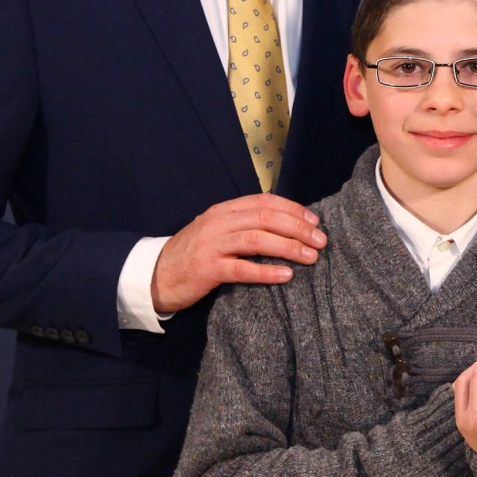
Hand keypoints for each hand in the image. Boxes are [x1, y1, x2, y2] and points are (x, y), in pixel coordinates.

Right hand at [151, 194, 325, 313]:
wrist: (155, 275)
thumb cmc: (194, 254)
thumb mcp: (218, 231)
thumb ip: (245, 224)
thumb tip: (287, 226)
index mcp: (224, 210)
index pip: (265, 201)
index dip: (293, 209)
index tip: (315, 222)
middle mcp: (219, 223)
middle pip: (266, 218)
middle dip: (298, 228)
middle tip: (321, 241)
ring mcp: (212, 245)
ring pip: (257, 240)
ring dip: (289, 247)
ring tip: (311, 257)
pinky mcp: (207, 269)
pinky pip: (242, 269)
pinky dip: (266, 271)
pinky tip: (286, 275)